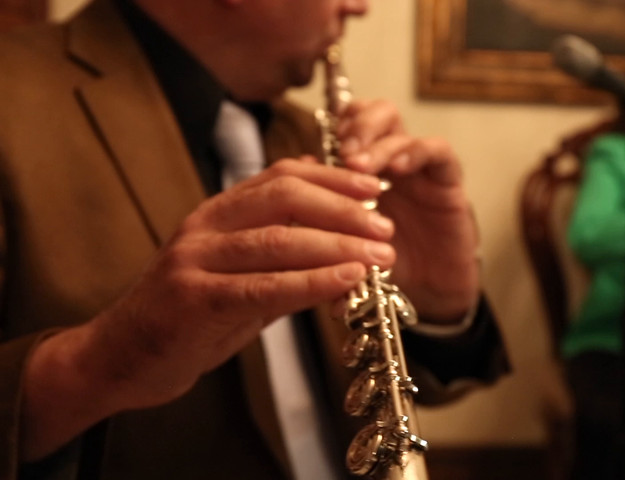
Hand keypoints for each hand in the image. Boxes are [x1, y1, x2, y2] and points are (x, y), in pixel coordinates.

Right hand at [23, 160, 399, 458]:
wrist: (122, 359)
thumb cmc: (189, 317)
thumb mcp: (239, 275)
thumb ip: (280, 253)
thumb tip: (337, 232)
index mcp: (215, 214)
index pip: (280, 177)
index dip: (332, 177)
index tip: (375, 185)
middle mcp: (203, 227)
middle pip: (284, 198)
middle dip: (343, 209)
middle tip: (385, 227)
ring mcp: (193, 260)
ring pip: (278, 240)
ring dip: (338, 245)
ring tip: (380, 255)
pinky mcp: (192, 300)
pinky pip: (263, 286)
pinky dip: (312, 281)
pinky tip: (347, 279)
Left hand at [335, 99, 479, 322]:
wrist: (430, 292)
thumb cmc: (386, 265)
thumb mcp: (345, 242)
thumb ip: (322, 215)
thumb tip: (295, 177)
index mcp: (365, 171)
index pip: (351, 124)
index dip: (337, 126)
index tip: (321, 150)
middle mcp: (392, 162)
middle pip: (376, 114)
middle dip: (357, 126)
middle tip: (343, 152)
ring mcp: (419, 169)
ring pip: (400, 129)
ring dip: (376, 142)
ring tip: (359, 166)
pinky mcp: (448, 182)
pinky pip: (438, 152)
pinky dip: (416, 153)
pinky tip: (398, 170)